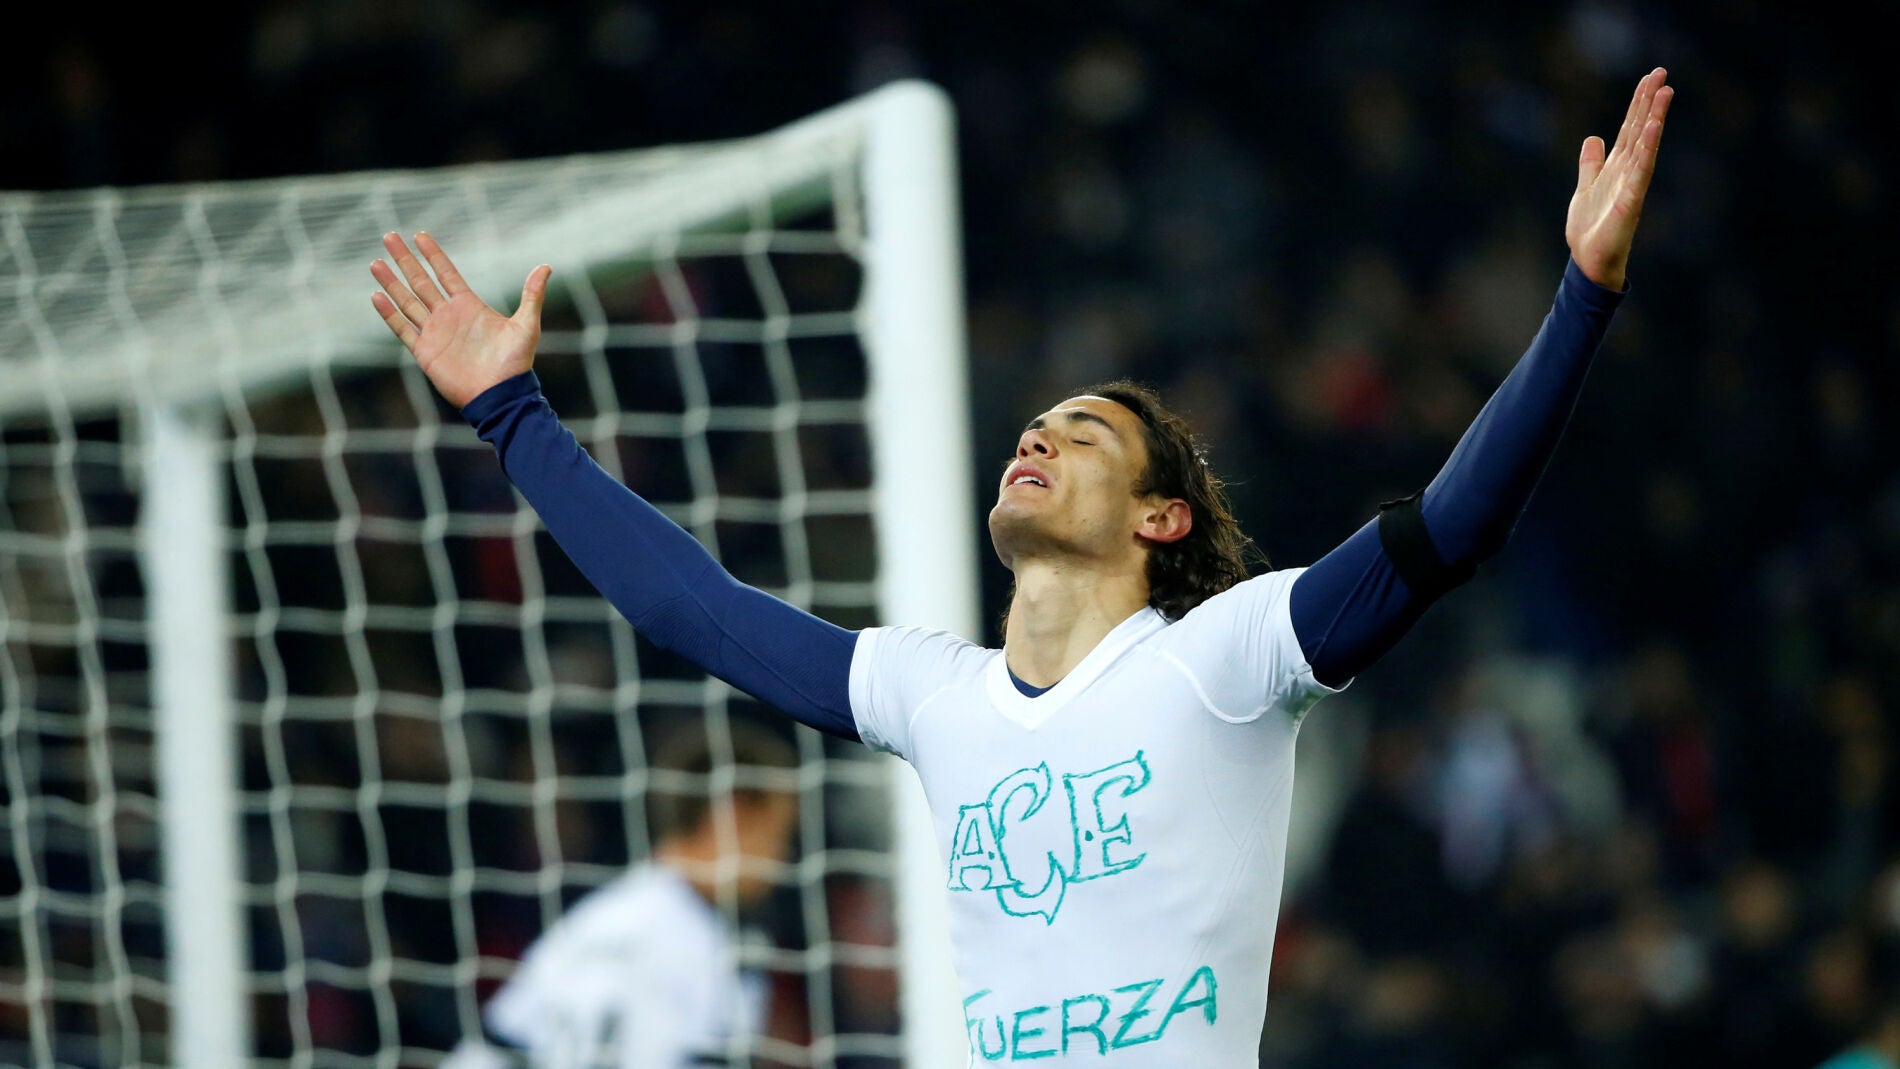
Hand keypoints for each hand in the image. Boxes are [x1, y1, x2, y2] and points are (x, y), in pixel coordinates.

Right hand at [370, 232, 551, 407]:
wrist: (500, 396)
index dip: (433, 254)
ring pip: (407, 301)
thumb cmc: (515, 363)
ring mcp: (435, 333)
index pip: (446, 273)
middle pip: (421, 281)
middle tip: (389, 236)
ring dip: (391, 282)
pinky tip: (376, 296)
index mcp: (470, 306)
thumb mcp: (526, 325)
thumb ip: (532, 295)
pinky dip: (389, 314)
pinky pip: (402, 329)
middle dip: (405, 260)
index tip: (420, 235)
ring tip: (375, 262)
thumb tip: (546, 266)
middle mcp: (449, 316)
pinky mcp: (425, 351)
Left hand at [1566, 67, 1673, 290]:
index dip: (1638, 103)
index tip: (1650, 78)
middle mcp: (1628, 171)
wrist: (1588, 261)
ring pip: (1645, 144)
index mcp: (1616, 166)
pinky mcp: (1630, 200)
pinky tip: (1654, 128)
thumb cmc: (1590, 228)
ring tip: (1665, 91)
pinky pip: (1641, 170)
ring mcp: (1631, 184)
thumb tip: (1592, 138)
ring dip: (1654, 118)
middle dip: (1649, 101)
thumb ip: (1590, 164)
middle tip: (1662, 72)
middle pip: (1640, 129)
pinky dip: (1648, 148)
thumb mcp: (1585, 187)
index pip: (1630, 128)